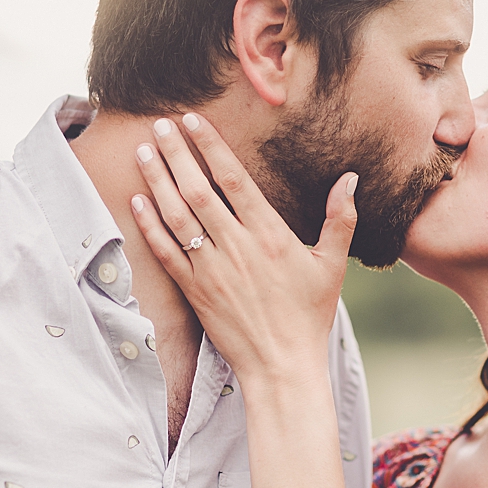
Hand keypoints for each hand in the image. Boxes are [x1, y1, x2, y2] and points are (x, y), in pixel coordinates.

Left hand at [129, 112, 357, 385]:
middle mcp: (236, 247)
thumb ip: (340, 218)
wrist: (282, 367)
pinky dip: (150, 226)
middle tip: (160, 124)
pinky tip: (137, 201)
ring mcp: (211, 270)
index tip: (194, 121)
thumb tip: (349, 178)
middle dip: (177, 153)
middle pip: (198, 190)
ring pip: (178, 216)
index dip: (211, 147)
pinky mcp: (194, 293)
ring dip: (158, 181)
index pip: (234, 179)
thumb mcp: (331, 264)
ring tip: (143, 151)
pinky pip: (166, 252)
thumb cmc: (309, 315)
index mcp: (269, 235)